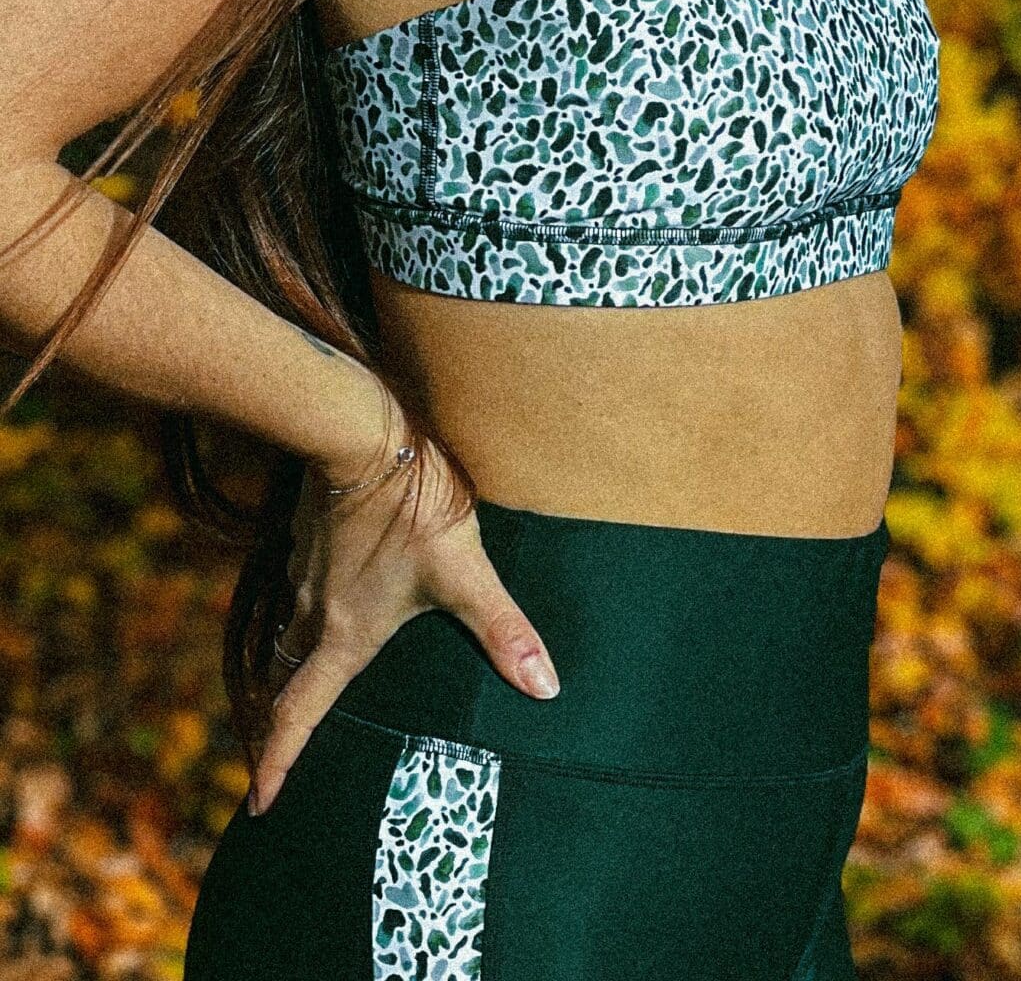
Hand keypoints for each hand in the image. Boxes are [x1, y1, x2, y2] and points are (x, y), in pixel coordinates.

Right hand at [250, 435, 559, 816]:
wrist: (360, 432)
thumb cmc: (414, 509)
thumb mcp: (466, 572)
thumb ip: (502, 630)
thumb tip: (545, 686)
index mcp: (346, 636)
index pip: (300, 714)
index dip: (278, 763)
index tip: (258, 804)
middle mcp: (313, 610)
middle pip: (289, 675)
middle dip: (285, 713)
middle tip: (284, 742)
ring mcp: (304, 568)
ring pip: (292, 626)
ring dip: (296, 655)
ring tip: (312, 670)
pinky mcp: (307, 531)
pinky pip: (301, 582)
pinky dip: (311, 602)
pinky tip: (334, 588)